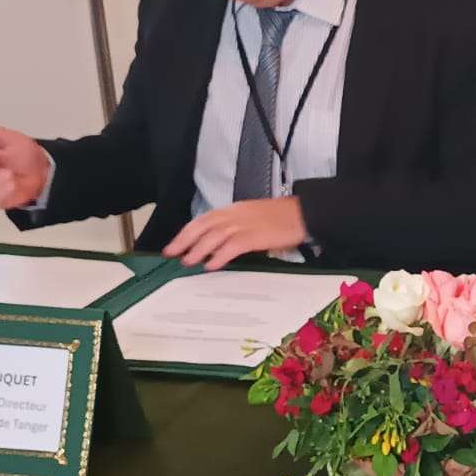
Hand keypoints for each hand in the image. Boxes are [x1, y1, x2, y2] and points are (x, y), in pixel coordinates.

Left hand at [164, 198, 309, 270]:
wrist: (305, 214)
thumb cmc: (284, 218)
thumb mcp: (255, 217)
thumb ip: (238, 227)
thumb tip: (222, 245)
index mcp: (235, 209)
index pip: (204, 219)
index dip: (187, 232)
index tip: (174, 244)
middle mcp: (235, 214)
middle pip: (203, 225)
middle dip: (184, 240)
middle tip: (171, 254)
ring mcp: (245, 224)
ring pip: (214, 235)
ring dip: (198, 249)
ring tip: (187, 262)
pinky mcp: (255, 236)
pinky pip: (231, 246)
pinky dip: (219, 256)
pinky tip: (211, 265)